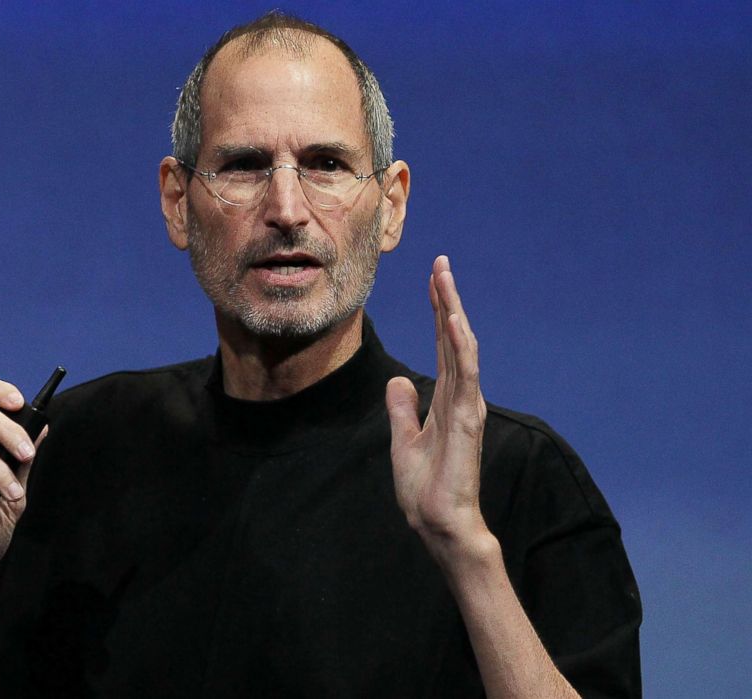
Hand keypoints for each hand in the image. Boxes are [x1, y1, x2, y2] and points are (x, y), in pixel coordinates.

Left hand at [386, 256, 489, 563]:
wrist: (438, 524)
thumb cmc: (426, 490)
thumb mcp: (404, 441)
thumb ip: (403, 410)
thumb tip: (399, 382)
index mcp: (446, 400)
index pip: (444, 346)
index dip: (438, 311)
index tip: (433, 279)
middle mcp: (461, 397)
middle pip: (454, 338)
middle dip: (447, 300)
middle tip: (440, 263)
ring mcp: (466, 406)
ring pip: (462, 347)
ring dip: (453, 311)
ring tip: (444, 278)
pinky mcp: (467, 419)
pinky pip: (465, 374)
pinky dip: (460, 344)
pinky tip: (452, 319)